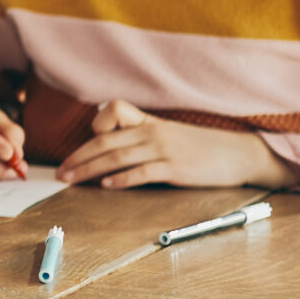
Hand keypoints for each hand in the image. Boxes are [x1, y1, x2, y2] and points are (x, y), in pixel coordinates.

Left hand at [56, 101, 299, 190]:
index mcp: (150, 122)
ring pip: (117, 157)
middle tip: (60, 173)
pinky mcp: (176, 168)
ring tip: (72, 180)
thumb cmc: (202, 148)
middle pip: (106, 141)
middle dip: (78, 157)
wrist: (240, 154)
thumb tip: (115, 154)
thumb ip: (143, 138)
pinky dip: (123, 178)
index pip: (114, 113)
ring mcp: (164, 150)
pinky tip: (107, 185)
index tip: (81, 144)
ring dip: (90, 170)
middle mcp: (152, 133)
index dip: (95, 125)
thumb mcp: (170, 135)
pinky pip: (143, 172)